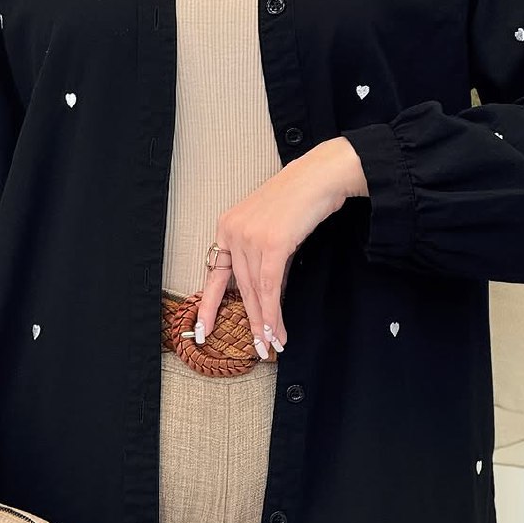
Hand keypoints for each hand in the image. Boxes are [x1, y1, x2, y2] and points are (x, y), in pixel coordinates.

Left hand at [196, 136, 367, 351]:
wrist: (319, 176)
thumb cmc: (299, 199)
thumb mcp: (270, 227)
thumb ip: (261, 255)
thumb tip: (265, 289)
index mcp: (227, 227)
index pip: (216, 274)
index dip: (210, 306)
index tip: (203, 330)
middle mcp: (233, 231)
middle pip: (240, 287)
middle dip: (249, 321)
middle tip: (256, 346)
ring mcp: (250, 237)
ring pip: (255, 290)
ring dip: (264, 321)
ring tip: (271, 343)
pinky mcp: (271, 243)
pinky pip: (269, 286)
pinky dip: (272, 311)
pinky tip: (276, 328)